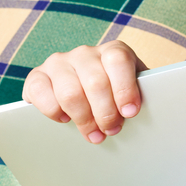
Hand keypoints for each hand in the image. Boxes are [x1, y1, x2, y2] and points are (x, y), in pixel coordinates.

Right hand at [22, 41, 147, 143]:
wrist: (86, 91)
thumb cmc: (116, 95)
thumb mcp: (133, 90)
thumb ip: (140, 95)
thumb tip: (149, 112)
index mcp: (113, 51)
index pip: (118, 60)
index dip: (124, 88)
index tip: (130, 112)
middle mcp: (85, 53)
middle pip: (95, 82)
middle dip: (105, 113)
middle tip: (111, 130)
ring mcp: (59, 62)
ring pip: (70, 92)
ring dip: (83, 119)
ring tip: (94, 135)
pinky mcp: (37, 76)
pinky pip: (40, 93)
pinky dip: (54, 111)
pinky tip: (65, 120)